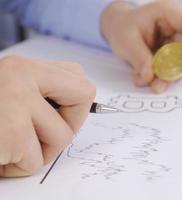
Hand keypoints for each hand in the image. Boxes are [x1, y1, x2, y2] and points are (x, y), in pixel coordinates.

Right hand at [0, 55, 95, 176]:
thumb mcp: (9, 92)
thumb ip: (40, 94)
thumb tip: (82, 104)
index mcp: (23, 67)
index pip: (79, 78)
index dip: (75, 106)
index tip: (58, 118)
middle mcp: (21, 75)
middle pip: (84, 96)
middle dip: (68, 124)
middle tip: (40, 135)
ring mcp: (15, 101)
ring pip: (62, 137)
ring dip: (37, 153)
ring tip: (8, 146)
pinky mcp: (10, 132)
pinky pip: (34, 161)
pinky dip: (16, 168)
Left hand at [101, 0, 181, 92]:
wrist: (120, 28)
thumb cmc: (123, 27)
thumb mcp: (126, 41)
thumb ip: (139, 58)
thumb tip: (150, 76)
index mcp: (168, 11)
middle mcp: (178, 24)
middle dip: (176, 70)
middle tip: (159, 85)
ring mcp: (179, 38)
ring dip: (168, 76)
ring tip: (151, 84)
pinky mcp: (176, 52)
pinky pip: (175, 68)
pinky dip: (163, 76)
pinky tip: (148, 78)